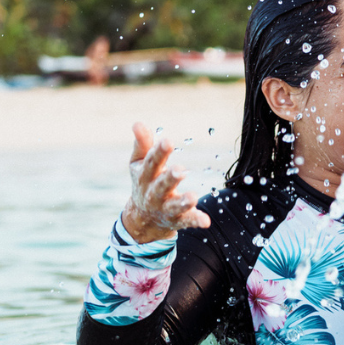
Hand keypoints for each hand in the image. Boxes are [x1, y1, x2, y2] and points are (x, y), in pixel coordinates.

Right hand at [121, 122, 209, 242]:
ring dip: (183, 202)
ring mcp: (165, 208)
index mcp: (144, 176)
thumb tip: (138, 123)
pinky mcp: (177, 219)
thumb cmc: (144, 181)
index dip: (158, 152)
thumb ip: (142, 144)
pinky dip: (196, 220)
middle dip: (169, 178)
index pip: (151, 163)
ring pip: (174, 206)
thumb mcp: (140, 163)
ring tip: (193, 197)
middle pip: (161, 186)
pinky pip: (187, 221)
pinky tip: (206, 221)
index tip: (167, 141)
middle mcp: (153, 194)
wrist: (142, 217)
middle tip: (180, 170)